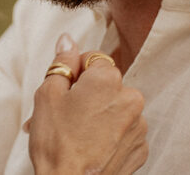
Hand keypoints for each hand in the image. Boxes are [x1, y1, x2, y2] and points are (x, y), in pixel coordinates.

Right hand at [27, 34, 147, 174]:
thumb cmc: (56, 142)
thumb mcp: (48, 95)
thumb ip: (62, 63)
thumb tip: (67, 40)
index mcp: (109, 78)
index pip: (92, 59)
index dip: (74, 74)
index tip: (65, 93)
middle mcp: (131, 98)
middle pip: (106, 85)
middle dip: (87, 96)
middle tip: (64, 117)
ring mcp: (139, 125)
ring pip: (115, 109)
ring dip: (99, 116)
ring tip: (74, 136)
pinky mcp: (141, 149)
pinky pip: (124, 132)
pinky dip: (110, 136)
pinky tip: (90, 148)